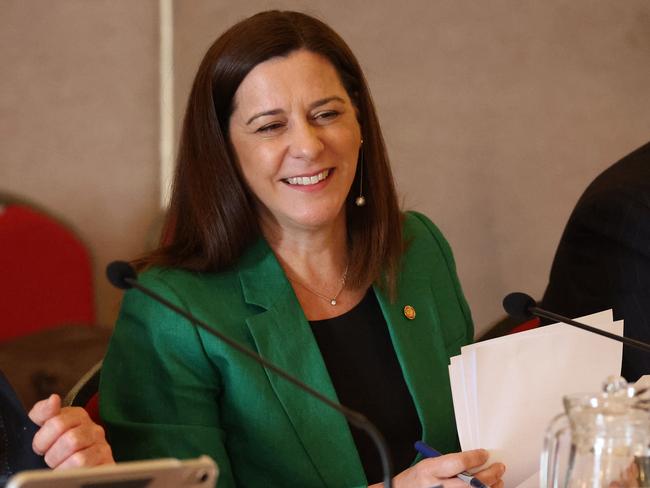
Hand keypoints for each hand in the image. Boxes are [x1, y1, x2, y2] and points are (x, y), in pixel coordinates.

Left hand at [28, 393, 114, 468]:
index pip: (57, 423)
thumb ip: (43, 412)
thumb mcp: (45, 426)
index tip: (41, 447)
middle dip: (53, 456)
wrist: (79, 466)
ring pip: (80, 459)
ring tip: (62, 468)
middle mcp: (94, 429)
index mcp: (78, 416)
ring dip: (64, 468)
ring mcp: (103, 448)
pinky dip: (76, 476)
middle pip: (70, 441)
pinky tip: (72, 475)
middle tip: (52, 460)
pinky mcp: (108, 465)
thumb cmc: (57, 446)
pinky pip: (90, 472)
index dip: (42, 440)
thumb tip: (53, 399)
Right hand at [369, 449, 504, 487]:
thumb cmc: (414, 482)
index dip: (475, 457)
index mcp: (430, 470)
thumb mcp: (427, 466)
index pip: (457, 463)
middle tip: (499, 467)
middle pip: (471, 483)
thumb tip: (472, 461)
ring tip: (498, 480)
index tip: (484, 453)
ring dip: (491, 487)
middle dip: (489, 474)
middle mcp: (438, 486)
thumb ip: (447, 464)